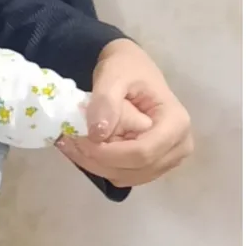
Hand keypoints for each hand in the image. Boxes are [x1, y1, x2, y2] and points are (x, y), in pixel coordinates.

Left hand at [57, 39, 192, 187]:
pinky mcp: (151, 164)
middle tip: (66, 141)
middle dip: (97, 160)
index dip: (109, 153)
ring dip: (94, 165)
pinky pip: (122, 175)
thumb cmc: (126, 68)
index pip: (143, 153)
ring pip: (126, 177)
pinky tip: (83, 149)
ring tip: (72, 143)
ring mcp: (167, 159)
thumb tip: (99, 133)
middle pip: (134, 169)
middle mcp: (179, 146)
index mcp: (176, 123)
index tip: (80, 140)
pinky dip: (99, 166)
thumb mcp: (114, 75)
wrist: (130, 69)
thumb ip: (106, 101)